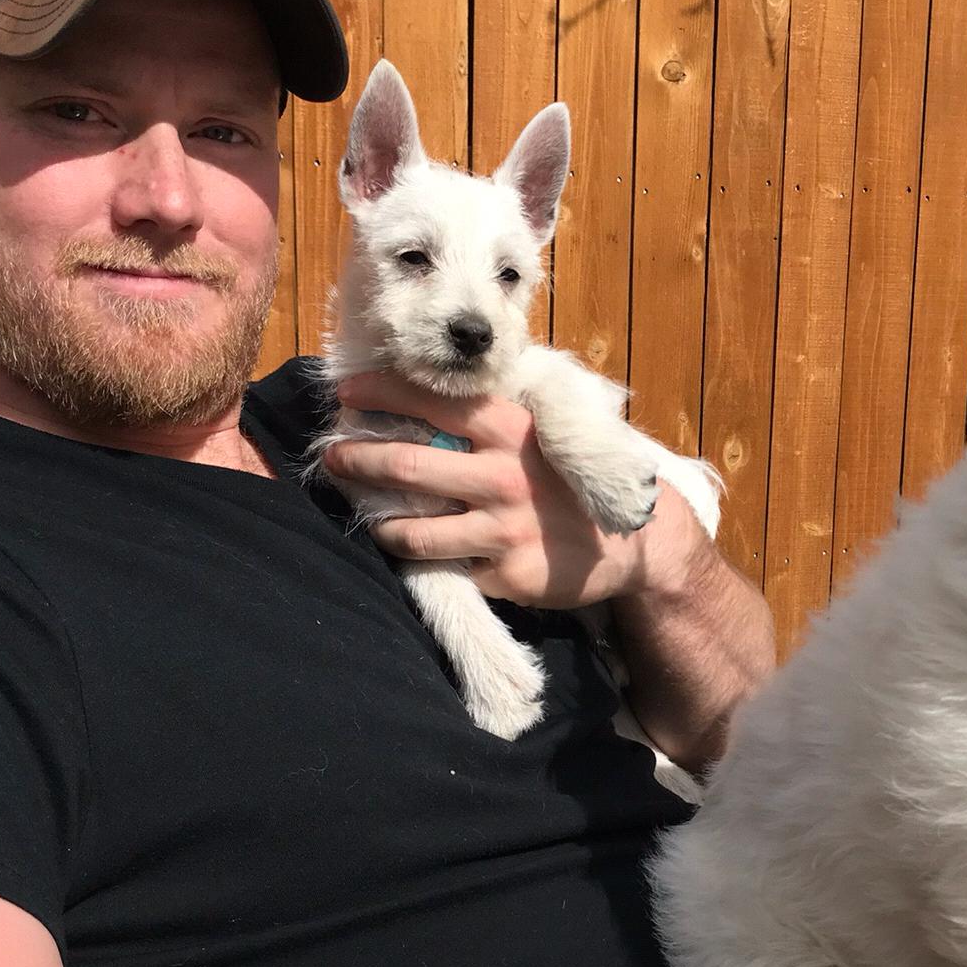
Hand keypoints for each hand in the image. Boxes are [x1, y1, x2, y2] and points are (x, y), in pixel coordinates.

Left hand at [329, 373, 706, 609]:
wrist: (635, 542)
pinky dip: (422, 564)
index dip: (378, 393)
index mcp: (511, 430)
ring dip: (380, 522)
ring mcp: (503, 529)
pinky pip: (445, 569)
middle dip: (355, 459)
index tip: (344, 392)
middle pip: (405, 465)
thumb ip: (492, 415)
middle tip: (331, 457)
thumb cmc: (573, 480)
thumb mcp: (546, 432)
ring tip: (369, 514)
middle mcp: (503, 476)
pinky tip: (412, 556)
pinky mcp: (506, 575)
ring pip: (412, 531)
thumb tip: (423, 396)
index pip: (430, 401)